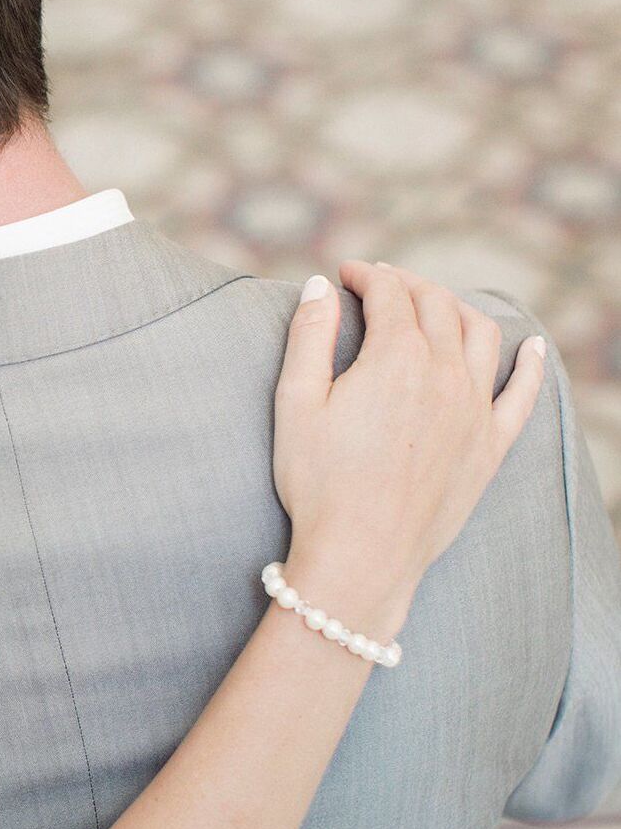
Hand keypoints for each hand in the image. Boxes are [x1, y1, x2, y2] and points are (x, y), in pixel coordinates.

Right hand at [272, 261, 546, 638]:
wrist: (362, 553)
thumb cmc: (318, 482)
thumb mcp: (295, 404)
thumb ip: (308, 336)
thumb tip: (318, 285)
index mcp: (395, 357)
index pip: (389, 293)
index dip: (366, 275)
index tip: (345, 274)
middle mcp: (445, 373)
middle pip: (436, 305)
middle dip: (408, 284)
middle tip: (382, 283)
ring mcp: (474, 409)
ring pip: (480, 335)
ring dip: (457, 308)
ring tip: (434, 305)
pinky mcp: (489, 446)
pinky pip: (522, 394)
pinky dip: (529, 364)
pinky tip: (532, 347)